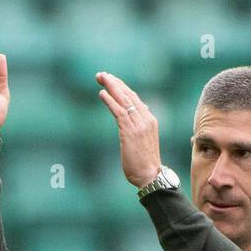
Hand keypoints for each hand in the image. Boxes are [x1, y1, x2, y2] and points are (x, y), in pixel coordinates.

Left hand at [96, 71, 162, 187]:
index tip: (111, 80)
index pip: (135, 98)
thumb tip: (134, 115)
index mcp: (150, 120)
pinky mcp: (130, 132)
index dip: (122, 87)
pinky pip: (119, 112)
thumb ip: (139, 126)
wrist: (151, 176)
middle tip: (101, 75)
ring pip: (124, 100)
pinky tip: (102, 94)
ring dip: (111, 87)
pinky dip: (110, 101)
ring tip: (100, 78)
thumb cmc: (146, 163)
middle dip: (114, 83)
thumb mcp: (144, 140)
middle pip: (129, 95)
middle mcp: (146, 119)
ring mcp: (139, 125)